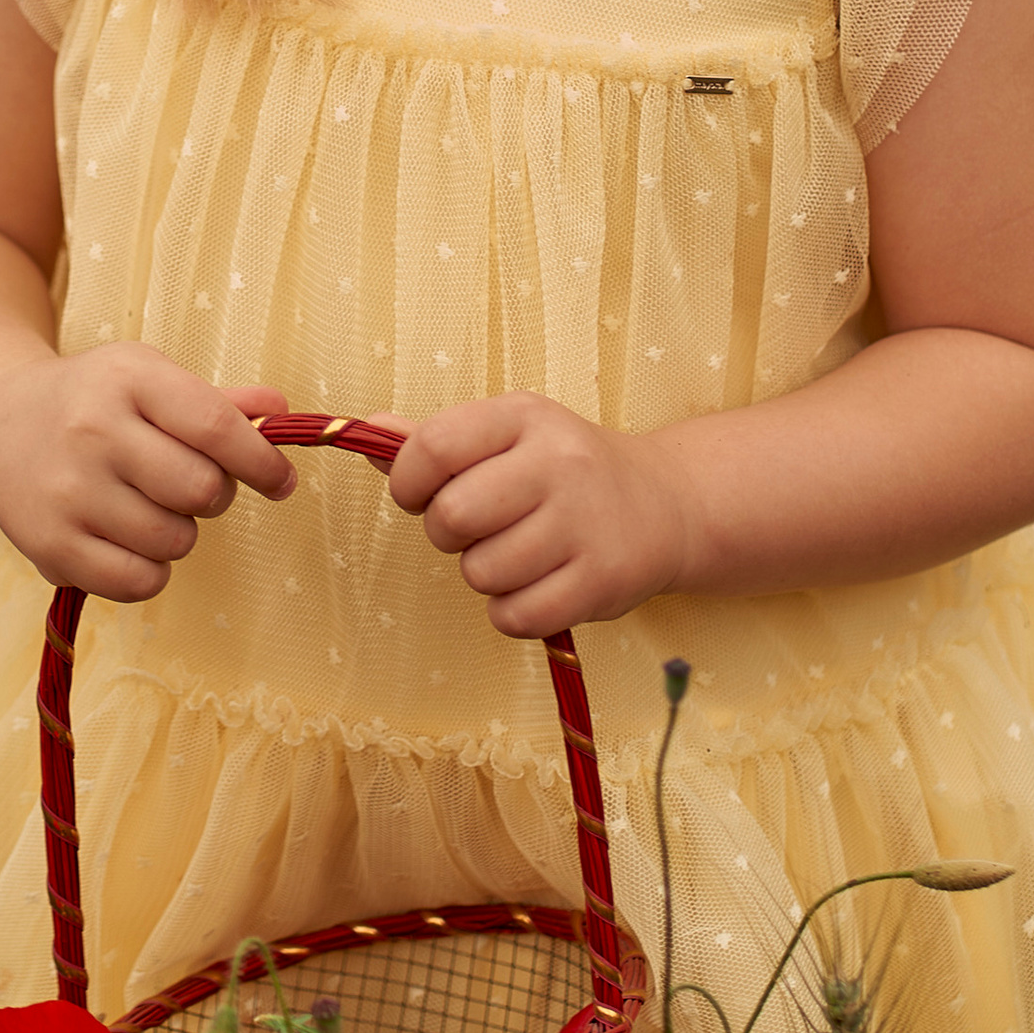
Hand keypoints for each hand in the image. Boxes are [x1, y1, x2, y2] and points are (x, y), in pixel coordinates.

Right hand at [0, 347, 295, 597]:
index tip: (281, 482)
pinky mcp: (50, 545)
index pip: (217, 427)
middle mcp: (93, 430)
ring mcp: (68, 491)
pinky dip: (150, 570)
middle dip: (214, 494)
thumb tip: (281, 411)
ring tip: (148, 507)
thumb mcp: (147, 379)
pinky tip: (130, 540)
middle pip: (203, 490)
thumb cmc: (92, 402)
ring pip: (175, 540)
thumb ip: (217, 402)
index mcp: (128, 377)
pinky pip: (140, 582)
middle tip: (191, 485)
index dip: (262, 462)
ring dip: (180, 532)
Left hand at [385, 389, 687, 637]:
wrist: (665, 504)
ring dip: (485, 574)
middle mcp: (558, 462)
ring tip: (519, 554)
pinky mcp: (601, 580)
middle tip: (478, 529)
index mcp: (524, 416)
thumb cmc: (565, 471)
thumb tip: (367, 432)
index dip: (408, 481)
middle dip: (447, 533)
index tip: (421, 494)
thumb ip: (438, 441)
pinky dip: (513, 612)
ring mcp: (584, 522)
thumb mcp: (509, 436)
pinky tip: (538, 585)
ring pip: (481, 572)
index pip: (434, 446)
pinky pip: (515, 616)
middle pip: (452, 515)